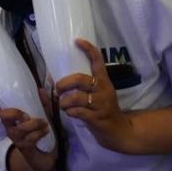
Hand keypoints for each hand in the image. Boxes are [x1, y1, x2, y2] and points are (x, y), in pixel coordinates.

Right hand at [0, 90, 56, 170]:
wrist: (43, 159)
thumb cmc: (40, 134)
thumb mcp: (43, 117)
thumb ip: (43, 104)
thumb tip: (41, 90)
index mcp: (11, 120)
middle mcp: (10, 128)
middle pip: (5, 116)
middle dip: (16, 113)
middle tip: (29, 116)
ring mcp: (16, 138)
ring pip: (21, 127)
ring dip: (35, 124)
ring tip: (45, 123)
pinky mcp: (24, 147)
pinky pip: (30, 138)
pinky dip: (40, 133)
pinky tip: (46, 131)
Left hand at [56, 39, 133, 153]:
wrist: (119, 129)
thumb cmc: (102, 108)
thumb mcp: (98, 93)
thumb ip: (82, 85)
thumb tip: (52, 77)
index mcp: (103, 80)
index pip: (98, 60)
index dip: (88, 49)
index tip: (77, 41)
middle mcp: (104, 89)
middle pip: (80, 79)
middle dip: (63, 83)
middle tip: (58, 89)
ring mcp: (101, 104)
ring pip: (76, 98)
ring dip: (64, 101)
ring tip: (63, 105)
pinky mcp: (97, 118)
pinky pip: (77, 112)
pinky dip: (69, 112)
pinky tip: (70, 113)